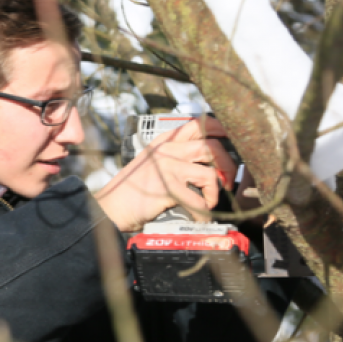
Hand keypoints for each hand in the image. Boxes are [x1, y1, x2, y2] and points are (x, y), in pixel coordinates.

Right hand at [95, 117, 236, 231]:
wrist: (110, 207)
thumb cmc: (130, 191)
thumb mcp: (150, 164)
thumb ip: (173, 157)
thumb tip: (206, 163)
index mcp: (163, 141)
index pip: (198, 124)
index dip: (221, 129)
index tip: (232, 140)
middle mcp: (167, 150)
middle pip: (212, 147)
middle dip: (228, 165)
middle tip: (228, 181)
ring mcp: (167, 167)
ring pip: (210, 173)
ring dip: (216, 191)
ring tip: (209, 202)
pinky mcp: (168, 188)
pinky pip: (198, 200)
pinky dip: (203, 213)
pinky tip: (199, 217)